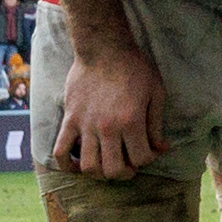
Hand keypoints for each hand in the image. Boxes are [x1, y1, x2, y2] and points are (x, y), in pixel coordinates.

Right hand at [50, 45, 163, 181]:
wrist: (104, 49)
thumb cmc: (135, 68)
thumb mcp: (156, 93)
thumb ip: (156, 125)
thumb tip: (162, 149)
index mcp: (132, 122)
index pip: (142, 158)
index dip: (149, 159)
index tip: (150, 151)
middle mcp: (107, 128)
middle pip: (114, 169)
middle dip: (125, 173)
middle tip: (129, 166)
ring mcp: (85, 125)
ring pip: (88, 166)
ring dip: (99, 173)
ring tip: (107, 165)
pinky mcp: (69, 120)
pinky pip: (60, 151)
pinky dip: (66, 165)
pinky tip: (77, 165)